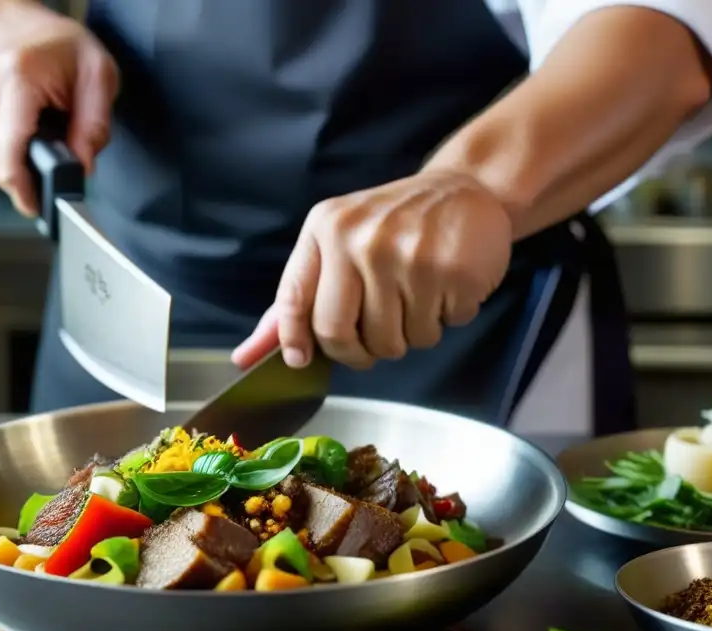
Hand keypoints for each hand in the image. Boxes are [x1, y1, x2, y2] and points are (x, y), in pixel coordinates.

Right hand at [0, 10, 117, 215]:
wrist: (37, 32)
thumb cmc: (68, 52)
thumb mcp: (100, 78)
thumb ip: (95, 126)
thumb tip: (82, 168)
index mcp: (17, 77)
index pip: (10, 147)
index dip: (22, 186)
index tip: (34, 208)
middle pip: (4, 161)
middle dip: (35, 170)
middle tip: (63, 152)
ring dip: (26, 160)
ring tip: (47, 132)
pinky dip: (15, 151)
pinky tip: (31, 132)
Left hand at [232, 170, 513, 369]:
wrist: (466, 189)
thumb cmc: (393, 225)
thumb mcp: (337, 244)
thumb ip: (296, 300)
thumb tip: (245, 356)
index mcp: (326, 228)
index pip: (294, 300)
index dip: (294, 338)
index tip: (300, 360)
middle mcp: (360, 239)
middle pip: (339, 334)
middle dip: (357, 352)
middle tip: (374, 340)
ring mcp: (406, 255)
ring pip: (392, 343)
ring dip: (407, 337)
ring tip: (417, 300)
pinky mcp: (451, 272)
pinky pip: (436, 331)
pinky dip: (443, 322)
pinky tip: (444, 289)